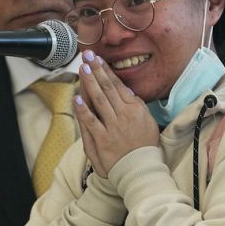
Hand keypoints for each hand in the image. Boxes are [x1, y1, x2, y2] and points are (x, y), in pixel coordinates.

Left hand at [74, 51, 158, 176]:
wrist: (140, 169)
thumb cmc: (144, 146)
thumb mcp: (148, 122)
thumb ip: (137, 105)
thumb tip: (126, 90)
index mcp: (134, 109)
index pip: (117, 86)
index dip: (106, 71)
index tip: (98, 60)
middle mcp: (123, 115)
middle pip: (107, 89)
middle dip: (96, 70)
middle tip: (87, 56)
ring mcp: (111, 127)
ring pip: (98, 101)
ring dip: (89, 83)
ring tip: (82, 69)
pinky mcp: (102, 140)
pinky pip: (91, 122)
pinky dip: (83, 110)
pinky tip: (76, 98)